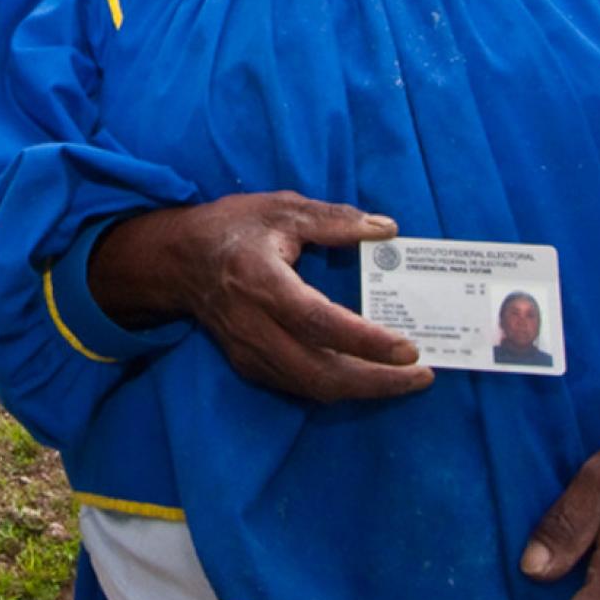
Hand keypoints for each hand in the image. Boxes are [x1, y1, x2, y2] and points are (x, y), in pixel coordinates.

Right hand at [92, 191, 432, 403]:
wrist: (177, 260)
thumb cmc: (232, 228)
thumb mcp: (281, 209)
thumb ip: (334, 220)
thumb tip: (387, 228)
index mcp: (261, 280)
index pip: (318, 321)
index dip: (365, 341)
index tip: (408, 348)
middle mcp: (254, 324)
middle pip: (320, 373)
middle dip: (377, 382)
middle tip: (422, 375)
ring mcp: (250, 351)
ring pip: (312, 388)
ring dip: (362, 390)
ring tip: (403, 379)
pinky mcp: (249, 365)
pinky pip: (299, 386)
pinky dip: (337, 386)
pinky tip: (365, 375)